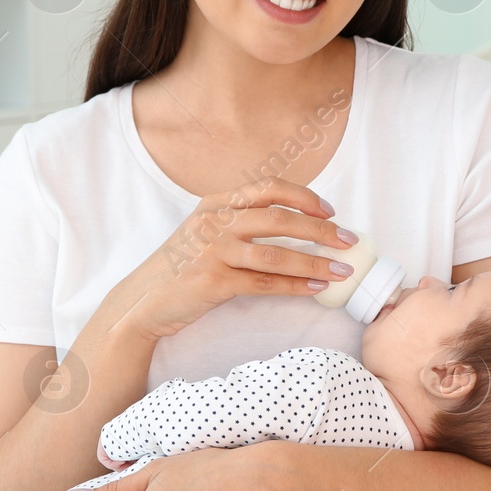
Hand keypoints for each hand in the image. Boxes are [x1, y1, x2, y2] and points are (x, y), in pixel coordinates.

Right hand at [110, 176, 357, 340]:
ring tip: (341, 271)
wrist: (142, 301)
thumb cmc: (180, 267)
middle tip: (348, 241)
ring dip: (315, 263)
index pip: (269, 189)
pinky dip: (294, 286)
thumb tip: (293, 224)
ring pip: (277, 253)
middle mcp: (214, 221)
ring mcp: (213, 251)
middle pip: (280, 219)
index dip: (304, 198)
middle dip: (321, 231)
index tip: (329, 212)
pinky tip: (315, 289)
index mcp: (215, 203)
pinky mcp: (214, 282)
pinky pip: (264, 283)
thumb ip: (238, 221)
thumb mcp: (204, 231)